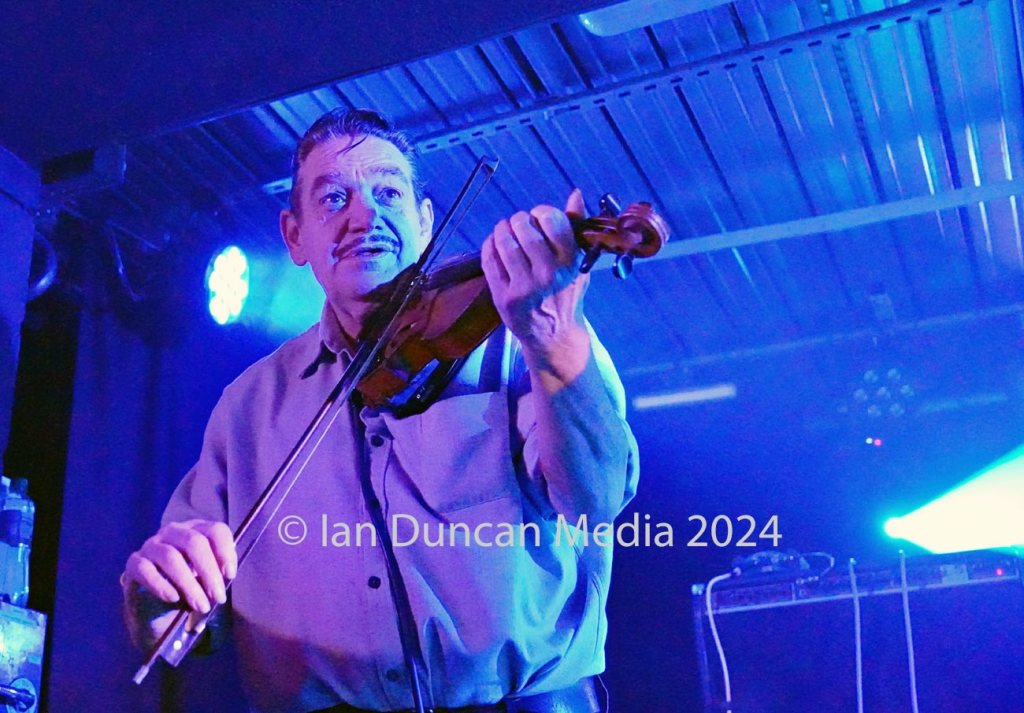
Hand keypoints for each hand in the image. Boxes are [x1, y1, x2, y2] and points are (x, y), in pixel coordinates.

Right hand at [122, 519, 235, 615]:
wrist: (154, 611)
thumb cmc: (187, 589)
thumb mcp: (207, 579)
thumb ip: (217, 571)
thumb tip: (227, 574)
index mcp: (197, 530)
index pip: (215, 530)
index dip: (225, 551)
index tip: (230, 575)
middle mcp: (174, 531)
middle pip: (193, 542)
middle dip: (209, 571)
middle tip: (218, 597)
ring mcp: (151, 545)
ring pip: (171, 557)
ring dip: (189, 584)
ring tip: (201, 605)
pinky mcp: (134, 563)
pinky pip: (145, 569)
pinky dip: (161, 585)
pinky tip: (173, 598)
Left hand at [481, 189, 588, 356]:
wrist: (553, 336)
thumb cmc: (566, 292)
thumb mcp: (578, 262)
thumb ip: (576, 228)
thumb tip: (575, 194)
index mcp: (570, 262)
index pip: (552, 219)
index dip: (541, 212)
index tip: (538, 217)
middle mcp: (548, 274)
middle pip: (524, 227)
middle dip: (518, 220)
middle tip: (518, 224)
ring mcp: (524, 287)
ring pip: (504, 242)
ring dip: (501, 230)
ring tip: (504, 231)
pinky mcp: (504, 297)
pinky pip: (489, 260)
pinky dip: (489, 246)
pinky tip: (494, 244)